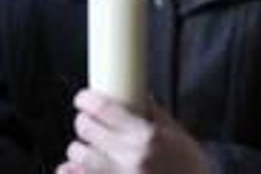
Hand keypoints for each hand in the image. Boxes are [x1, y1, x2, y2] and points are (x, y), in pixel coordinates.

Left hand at [58, 90, 207, 173]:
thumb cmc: (189, 170)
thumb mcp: (177, 136)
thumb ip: (154, 115)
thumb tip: (138, 94)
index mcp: (147, 137)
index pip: (104, 110)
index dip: (86, 100)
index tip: (83, 99)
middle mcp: (130, 158)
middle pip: (86, 129)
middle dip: (84, 122)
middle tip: (88, 121)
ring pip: (78, 156)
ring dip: (79, 149)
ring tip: (87, 148)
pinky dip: (72, 171)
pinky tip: (75, 168)